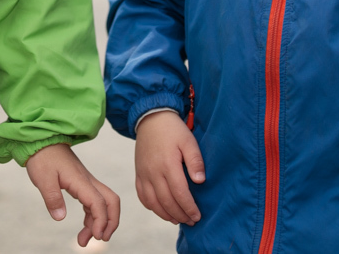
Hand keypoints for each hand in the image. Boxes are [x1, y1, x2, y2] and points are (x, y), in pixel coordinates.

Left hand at [24, 143, 119, 246]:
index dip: (101, 221)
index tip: (96, 236)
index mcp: (81, 180)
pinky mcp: (81, 183)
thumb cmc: (42, 158)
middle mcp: (88, 181)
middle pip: (111, 201)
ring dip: (99, 222)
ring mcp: (86, 182)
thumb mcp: (43, 179)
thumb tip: (60, 217)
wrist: (42, 141)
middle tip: (101, 238)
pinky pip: (93, 202)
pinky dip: (92, 216)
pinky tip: (85, 227)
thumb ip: (52, 198)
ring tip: (84, 240)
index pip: (99, 203)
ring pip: (103, 203)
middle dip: (111, 221)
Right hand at [134, 109, 204, 225]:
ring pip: (152, 203)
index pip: (179, 193)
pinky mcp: (138, 174)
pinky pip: (142, 196)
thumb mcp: (189, 141)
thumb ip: (195, 161)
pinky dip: (152, 207)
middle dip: (180, 215)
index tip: (197, 216)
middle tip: (192, 221)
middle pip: (166, 202)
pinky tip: (162, 210)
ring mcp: (143, 174)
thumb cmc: (173, 130)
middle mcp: (153, 172)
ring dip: (166, 215)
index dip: (189, 208)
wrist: (151, 118)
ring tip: (178, 220)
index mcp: (167, 164)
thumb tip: (200, 181)